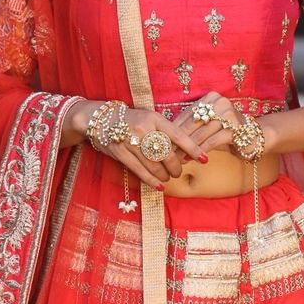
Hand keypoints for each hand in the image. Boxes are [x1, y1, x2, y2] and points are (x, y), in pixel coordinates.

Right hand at [72, 99, 206, 188]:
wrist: (99, 118)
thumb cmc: (130, 119)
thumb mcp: (148, 118)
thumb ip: (163, 131)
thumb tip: (183, 151)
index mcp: (154, 118)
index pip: (179, 135)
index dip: (193, 149)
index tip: (204, 159)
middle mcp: (143, 129)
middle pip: (167, 154)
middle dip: (176, 167)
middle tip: (178, 172)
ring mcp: (131, 141)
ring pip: (154, 165)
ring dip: (164, 175)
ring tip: (167, 178)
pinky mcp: (121, 153)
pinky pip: (140, 171)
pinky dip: (151, 180)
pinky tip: (159, 186)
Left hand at [174, 90, 258, 155]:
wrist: (255, 137)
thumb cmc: (227, 132)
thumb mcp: (208, 125)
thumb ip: (192, 126)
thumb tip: (167, 135)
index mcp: (210, 98)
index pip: (187, 114)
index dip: (173, 129)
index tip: (162, 141)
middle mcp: (219, 102)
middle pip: (192, 123)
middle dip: (178, 140)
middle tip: (166, 152)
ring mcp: (228, 114)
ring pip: (200, 133)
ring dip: (187, 148)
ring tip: (177, 158)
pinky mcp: (234, 128)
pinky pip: (212, 141)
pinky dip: (201, 151)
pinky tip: (193, 158)